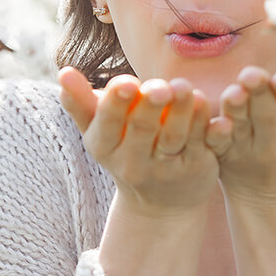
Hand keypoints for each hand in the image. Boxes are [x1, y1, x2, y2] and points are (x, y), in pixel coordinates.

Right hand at [58, 67, 223, 216]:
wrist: (159, 203)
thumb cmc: (124, 151)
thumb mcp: (98, 132)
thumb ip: (80, 102)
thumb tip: (63, 71)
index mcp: (105, 147)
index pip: (108, 125)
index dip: (116, 104)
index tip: (126, 82)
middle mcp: (134, 162)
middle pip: (142, 130)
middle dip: (149, 107)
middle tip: (160, 86)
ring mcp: (168, 166)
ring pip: (174, 138)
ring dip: (181, 113)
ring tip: (185, 88)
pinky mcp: (197, 167)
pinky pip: (203, 145)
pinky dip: (207, 128)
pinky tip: (211, 109)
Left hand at [212, 62, 275, 203]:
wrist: (271, 187)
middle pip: (267, 114)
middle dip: (260, 93)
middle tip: (252, 74)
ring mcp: (247, 149)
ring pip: (241, 127)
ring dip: (236, 110)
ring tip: (234, 92)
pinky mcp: (223, 154)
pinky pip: (217, 145)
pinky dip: (214, 134)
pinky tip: (210, 120)